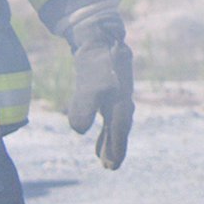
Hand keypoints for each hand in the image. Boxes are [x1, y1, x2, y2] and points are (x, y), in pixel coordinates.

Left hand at [66, 11, 134, 169]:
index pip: (119, 128)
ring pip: (115, 123)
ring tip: (103, 159)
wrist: (99, 36)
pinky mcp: (108, 92)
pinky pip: (109, 115)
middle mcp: (122, 99)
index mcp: (121, 100)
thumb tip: (80, 130)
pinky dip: (105, 129)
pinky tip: (96, 137)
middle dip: (115, 147)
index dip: (116, 146)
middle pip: (119, 128)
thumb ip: (84, 106)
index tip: (111, 164)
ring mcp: (117, 95)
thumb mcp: (88, 84)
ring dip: (110, 140)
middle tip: (109, 167)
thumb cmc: (95, 62)